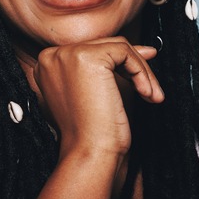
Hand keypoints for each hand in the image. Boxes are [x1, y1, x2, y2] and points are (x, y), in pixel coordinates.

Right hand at [31, 37, 163, 157]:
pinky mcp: (87, 57)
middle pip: (104, 46)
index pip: (91, 50)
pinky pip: (125, 52)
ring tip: (150, 95)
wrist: (89, 151)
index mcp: (48, 65)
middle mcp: (52, 56)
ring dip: (141, 71)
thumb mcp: (98, 92)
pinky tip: (145, 93)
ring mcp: (67, 54)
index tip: (140, 74)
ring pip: (117, 47)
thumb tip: (148, 48)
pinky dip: (141, 72)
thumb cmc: (92, 132)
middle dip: (133, 65)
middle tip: (150, 85)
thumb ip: (114, 68)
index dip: (119, 62)